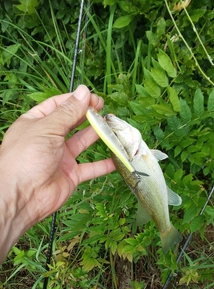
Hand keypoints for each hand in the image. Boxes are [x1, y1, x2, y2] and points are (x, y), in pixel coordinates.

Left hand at [0, 85, 114, 261]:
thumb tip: (84, 91)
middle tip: (105, 109)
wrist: (21, 196)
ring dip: (98, 135)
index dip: (75, 100)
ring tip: (113, 126)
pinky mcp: (70, 175)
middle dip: (89, 115)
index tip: (93, 97)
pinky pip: (90, 168)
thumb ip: (68, 112)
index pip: (58, 105)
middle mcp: (49, 139)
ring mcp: (60, 158)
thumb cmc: (26, 158)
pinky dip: (104, 164)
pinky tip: (116, 157)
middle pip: (72, 122)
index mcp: (36, 123)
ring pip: (83, 143)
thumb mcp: (47, 128)